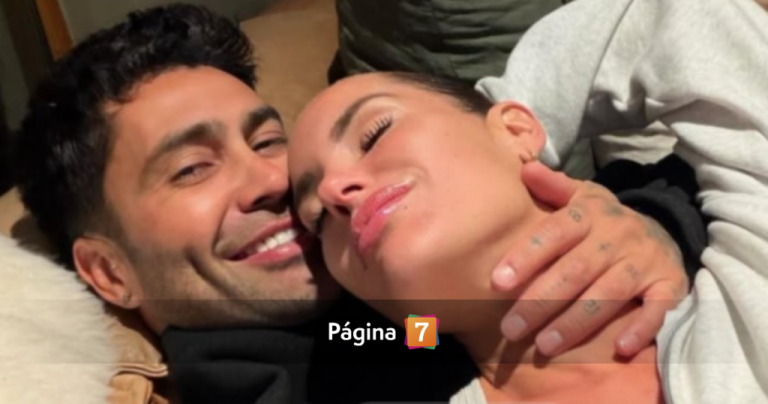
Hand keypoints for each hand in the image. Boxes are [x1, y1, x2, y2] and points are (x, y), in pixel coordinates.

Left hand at [492, 161, 687, 356]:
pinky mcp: (668, 284)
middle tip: (511, 329)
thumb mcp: (582, 197)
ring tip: (544, 346)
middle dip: (540, 302)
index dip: (526, 257)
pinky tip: (619, 349)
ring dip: (575, 323)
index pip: (554, 234)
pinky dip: (640, 328)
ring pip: (607, 294)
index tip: (497, 282)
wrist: (663, 229)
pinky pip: (656, 308)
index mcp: (589, 214)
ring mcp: (644, 261)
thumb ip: (553, 186)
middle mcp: (617, 235)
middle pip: (575, 271)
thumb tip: (525, 168)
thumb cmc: (604, 220)